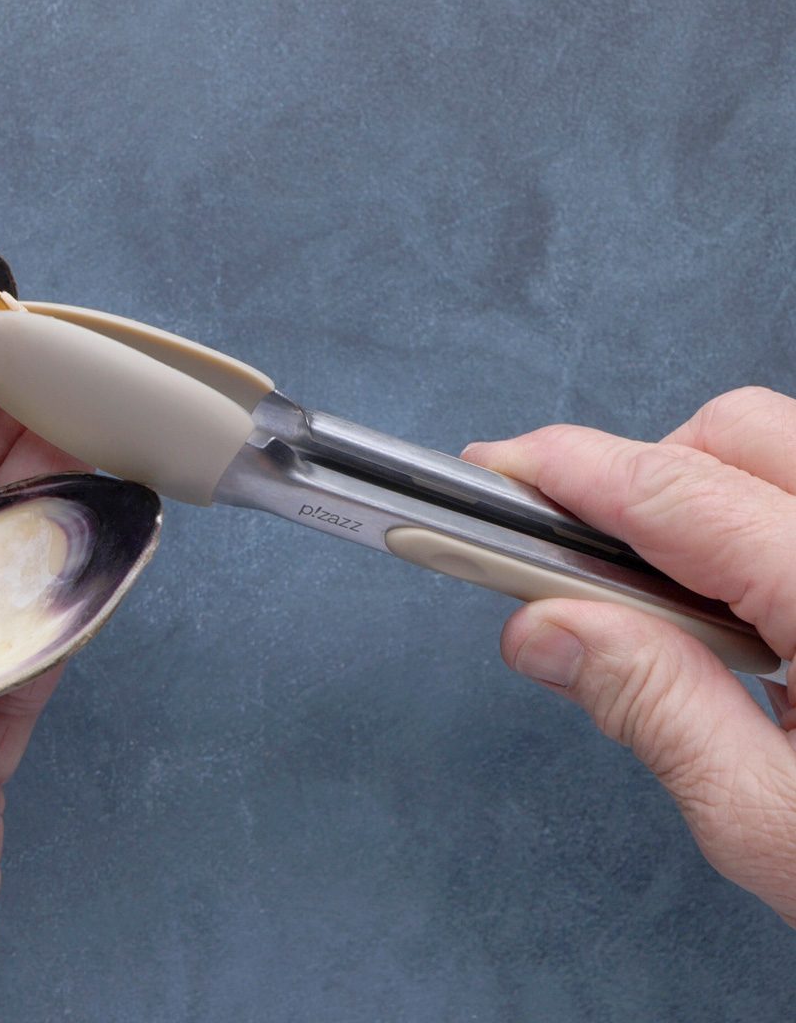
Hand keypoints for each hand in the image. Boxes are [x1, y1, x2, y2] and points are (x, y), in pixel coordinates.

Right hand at [463, 387, 795, 922]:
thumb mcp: (777, 830)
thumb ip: (654, 709)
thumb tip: (547, 627)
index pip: (676, 491)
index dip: (567, 473)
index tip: (497, 473)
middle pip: (738, 432)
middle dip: (643, 475)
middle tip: (589, 571)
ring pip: (792, 451)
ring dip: (714, 496)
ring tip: (702, 615)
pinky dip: (776, 524)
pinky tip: (776, 620)